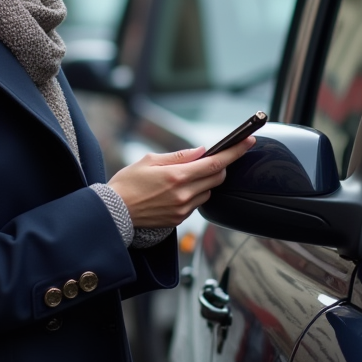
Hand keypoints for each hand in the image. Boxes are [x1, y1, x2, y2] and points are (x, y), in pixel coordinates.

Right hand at [106, 136, 253, 228]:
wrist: (113, 212)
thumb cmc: (127, 183)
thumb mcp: (150, 160)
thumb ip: (180, 156)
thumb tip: (201, 151)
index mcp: (176, 176)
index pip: (215, 163)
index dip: (235, 152)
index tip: (248, 141)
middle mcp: (183, 194)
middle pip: (217, 178)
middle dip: (220, 166)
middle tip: (212, 158)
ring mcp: (182, 209)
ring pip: (209, 192)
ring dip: (206, 181)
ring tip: (186, 175)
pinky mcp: (179, 220)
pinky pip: (197, 203)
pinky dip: (196, 193)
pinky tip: (179, 189)